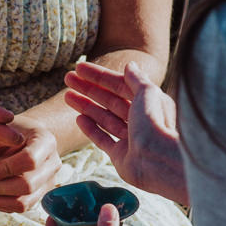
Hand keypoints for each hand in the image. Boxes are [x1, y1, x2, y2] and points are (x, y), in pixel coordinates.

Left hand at [0, 114, 61, 212]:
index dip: (6, 169)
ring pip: (25, 202)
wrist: (29, 137)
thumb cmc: (13, 132)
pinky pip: (22, 208)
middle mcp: (52, 163)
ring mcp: (48, 182)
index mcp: (46, 141)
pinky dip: (2, 205)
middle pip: (28, 185)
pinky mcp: (40, 195)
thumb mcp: (0, 130)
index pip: (30, 159)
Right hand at [64, 61, 188, 204]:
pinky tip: (78, 118)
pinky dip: (91, 129)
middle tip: (68, 78)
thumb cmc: (155, 124)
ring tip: (67, 96)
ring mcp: (130, 138)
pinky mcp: (121, 156)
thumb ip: (137, 79)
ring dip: (86, 106)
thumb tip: (130, 65)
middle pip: (110, 100)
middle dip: (88, 89)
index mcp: (149, 102)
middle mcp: (140, 120)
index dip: (99, 76)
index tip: (80, 67)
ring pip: (104, 118)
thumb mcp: (147, 93)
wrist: (158, 161)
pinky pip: (103, 139)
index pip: (120, 85)